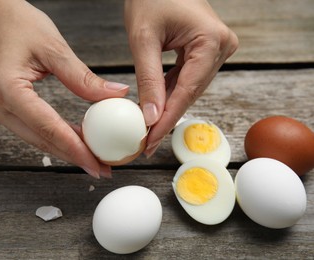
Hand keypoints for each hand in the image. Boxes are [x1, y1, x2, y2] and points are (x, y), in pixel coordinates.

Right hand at [0, 0, 128, 177]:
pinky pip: (31, 128)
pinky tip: (75, 141)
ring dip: (65, 149)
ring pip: (36, 138)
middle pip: (41, 140)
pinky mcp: (1, 108)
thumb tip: (115, 95)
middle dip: (73, 156)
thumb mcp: (54, 47)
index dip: (76, 149)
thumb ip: (84, 77)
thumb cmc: (17, 23)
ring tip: (94, 158)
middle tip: (102, 169)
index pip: (48, 128)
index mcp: (6, 89)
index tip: (98, 164)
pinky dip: (54, 136)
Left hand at [124, 0, 237, 156]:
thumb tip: (152, 117)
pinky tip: (157, 106)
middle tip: (146, 142)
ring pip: (189, 88)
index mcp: (211, 40)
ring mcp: (216, 48)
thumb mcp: (143, 39)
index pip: (187, 90)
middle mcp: (221, 46)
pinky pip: (188, 78)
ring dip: (168, 107)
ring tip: (148, 129)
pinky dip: (170, 92)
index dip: (167, 119)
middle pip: (191, 92)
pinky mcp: (206, 50)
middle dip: (166, 117)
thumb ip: (149, 80)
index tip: (150, 141)